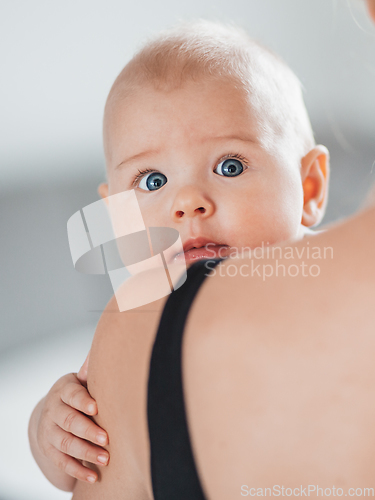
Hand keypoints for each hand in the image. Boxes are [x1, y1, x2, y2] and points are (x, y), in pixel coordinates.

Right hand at [35, 352, 108, 483]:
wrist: (53, 411)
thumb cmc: (78, 391)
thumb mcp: (82, 378)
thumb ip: (91, 368)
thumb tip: (105, 348)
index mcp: (64, 389)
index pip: (72, 395)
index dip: (83, 401)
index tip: (97, 407)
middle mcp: (53, 410)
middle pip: (68, 422)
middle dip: (88, 431)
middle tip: (107, 438)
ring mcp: (49, 431)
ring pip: (65, 444)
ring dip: (85, 453)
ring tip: (106, 459)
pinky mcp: (50, 450)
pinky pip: (62, 463)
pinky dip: (77, 470)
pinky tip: (94, 476)